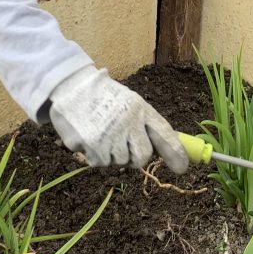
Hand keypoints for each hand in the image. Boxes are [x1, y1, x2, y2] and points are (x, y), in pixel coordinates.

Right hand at [49, 65, 188, 172]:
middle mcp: (126, 123)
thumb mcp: (129, 102)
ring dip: (112, 153)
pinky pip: (99, 162)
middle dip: (135, 157)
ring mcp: (108, 136)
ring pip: (119, 162)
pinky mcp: (89, 146)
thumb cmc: (104, 96)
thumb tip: (165, 151)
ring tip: (102, 132)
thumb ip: (145, 124)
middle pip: (142, 157)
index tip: (182, 167)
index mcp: (139, 108)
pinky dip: (94, 153)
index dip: (176, 153)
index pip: (164, 134)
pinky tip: (89, 135)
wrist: (70, 86)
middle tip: (124, 145)